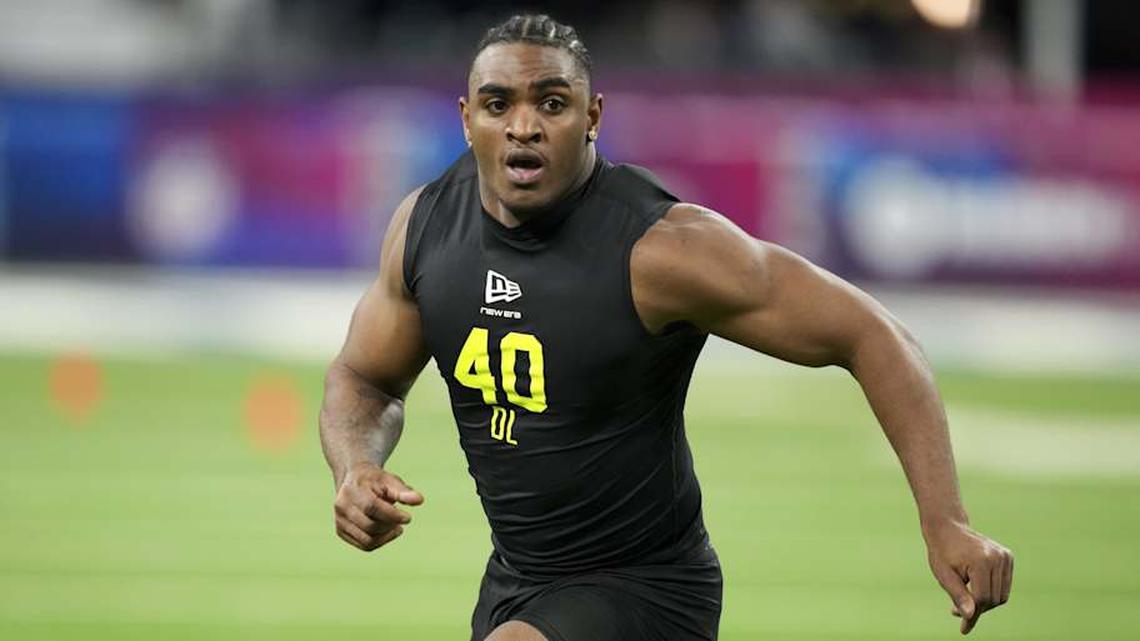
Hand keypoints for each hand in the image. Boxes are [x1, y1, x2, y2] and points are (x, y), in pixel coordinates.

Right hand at [333, 462, 424, 551]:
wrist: (354, 480)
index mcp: (352, 490)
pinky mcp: (341, 531)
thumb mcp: (390, 480)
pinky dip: (380, 541)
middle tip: (402, 521)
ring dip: (386, 537)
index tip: (408, 518)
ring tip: (397, 528)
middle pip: (370, 526)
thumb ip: (403, 491)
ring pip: (367, 540)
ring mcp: (339, 520)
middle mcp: (342, 506)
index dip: (392, 515)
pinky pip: (364, 545)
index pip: (372, 507)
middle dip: (390, 526)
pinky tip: (388, 532)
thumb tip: (420, 500)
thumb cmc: (375, 481)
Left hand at [924, 519, 1013, 633]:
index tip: (963, 628)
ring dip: (984, 602)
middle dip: (977, 609)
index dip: (971, 615)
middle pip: (993, 599)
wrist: (947, 528)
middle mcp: (997, 557)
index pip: (981, 598)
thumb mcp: (944, 575)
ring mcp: (1005, 556)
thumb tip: (970, 616)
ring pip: (1001, 596)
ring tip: (964, 599)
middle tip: (955, 610)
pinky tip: (974, 588)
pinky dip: (991, 592)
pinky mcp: (1008, 556)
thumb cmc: (942, 552)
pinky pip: (1004, 586)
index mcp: (981, 561)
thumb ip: (958, 595)